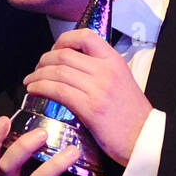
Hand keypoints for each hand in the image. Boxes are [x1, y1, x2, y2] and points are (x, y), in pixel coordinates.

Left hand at [22, 28, 152, 166]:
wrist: (145, 138)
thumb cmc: (132, 114)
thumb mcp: (121, 81)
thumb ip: (101, 71)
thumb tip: (74, 67)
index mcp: (114, 61)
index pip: (85, 36)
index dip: (63, 40)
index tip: (53, 50)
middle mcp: (106, 70)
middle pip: (64, 55)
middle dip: (43, 61)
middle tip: (37, 70)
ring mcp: (98, 88)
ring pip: (57, 72)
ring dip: (37, 75)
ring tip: (30, 82)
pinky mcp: (90, 108)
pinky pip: (58, 91)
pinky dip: (41, 88)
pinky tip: (34, 91)